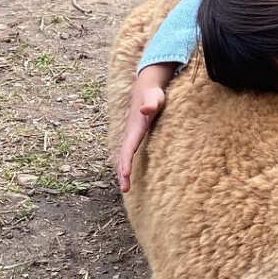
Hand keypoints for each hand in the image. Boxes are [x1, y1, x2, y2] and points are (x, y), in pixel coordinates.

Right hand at [116, 67, 171, 190]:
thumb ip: (151, 103)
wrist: (146, 89)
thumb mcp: (154, 97)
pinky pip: (129, 153)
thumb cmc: (152, 94)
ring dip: (123, 171)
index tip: (125, 175)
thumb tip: (146, 109)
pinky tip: (130, 174)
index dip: (126, 162)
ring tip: (126, 188)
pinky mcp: (136, 137)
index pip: (128, 149)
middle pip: (124, 156)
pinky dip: (127, 165)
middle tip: (125, 189)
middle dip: (123, 173)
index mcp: (135, 129)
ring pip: (125, 156)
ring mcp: (132, 136)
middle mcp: (130, 134)